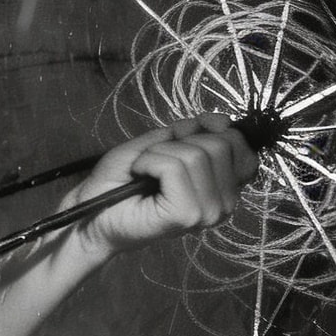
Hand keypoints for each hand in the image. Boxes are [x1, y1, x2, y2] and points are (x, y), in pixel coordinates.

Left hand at [68, 114, 257, 256]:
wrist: (91, 209)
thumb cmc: (121, 180)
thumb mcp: (161, 143)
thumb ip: (194, 130)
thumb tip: (224, 121)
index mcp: (223, 188)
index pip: (243, 148)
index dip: (214, 133)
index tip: (181, 141)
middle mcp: (223, 203)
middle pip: (220, 145)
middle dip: (179, 143)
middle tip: (154, 163)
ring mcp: (207, 212)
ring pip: (196, 154)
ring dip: (158, 154)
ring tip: (144, 172)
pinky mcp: (186, 214)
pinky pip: (174, 167)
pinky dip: (149, 162)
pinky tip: (140, 178)